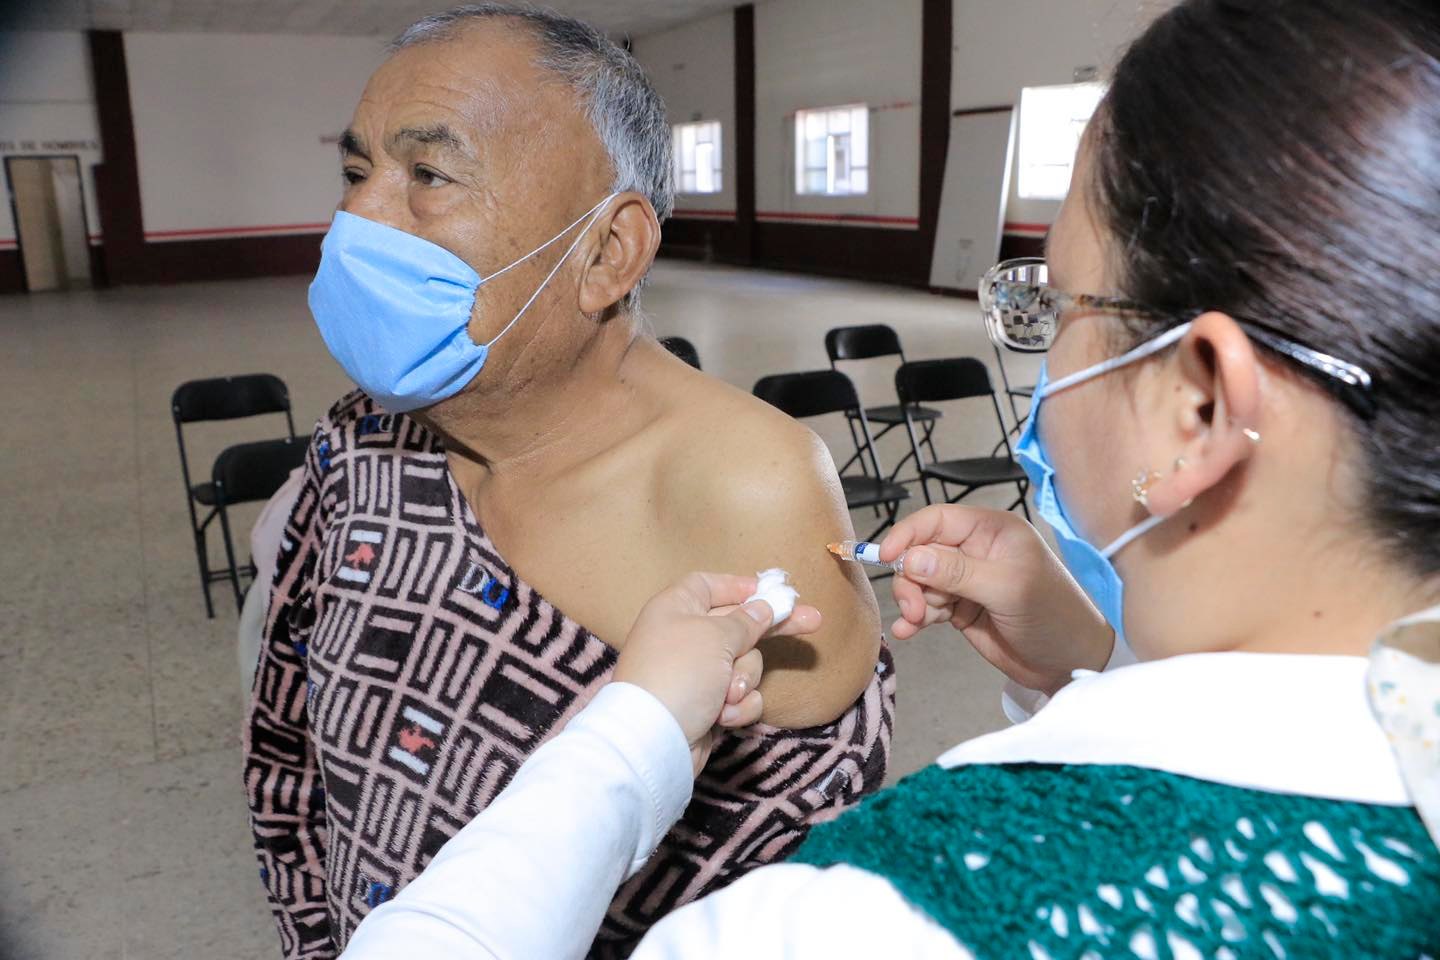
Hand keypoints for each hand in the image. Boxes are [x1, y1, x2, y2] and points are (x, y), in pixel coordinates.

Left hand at [613, 572, 821, 774]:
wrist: (655, 740)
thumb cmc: (682, 673)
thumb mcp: (716, 636)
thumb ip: (745, 620)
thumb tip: (761, 607)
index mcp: (677, 608)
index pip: (710, 585)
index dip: (740, 587)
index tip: (772, 592)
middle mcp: (685, 637)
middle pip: (737, 625)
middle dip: (769, 631)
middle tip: (814, 621)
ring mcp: (697, 674)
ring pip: (744, 664)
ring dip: (744, 679)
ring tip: (728, 694)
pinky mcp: (707, 706)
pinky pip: (739, 696)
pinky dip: (737, 706)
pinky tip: (724, 716)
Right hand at [879, 505, 1112, 695]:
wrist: (1070, 663)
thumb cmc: (1053, 616)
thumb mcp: (1006, 589)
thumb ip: (957, 572)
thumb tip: (910, 558)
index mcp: (992, 531)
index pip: (937, 520)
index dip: (908, 535)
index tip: (886, 557)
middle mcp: (977, 551)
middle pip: (922, 553)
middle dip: (911, 579)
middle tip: (912, 607)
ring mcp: (968, 581)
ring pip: (920, 582)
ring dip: (912, 602)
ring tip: (916, 623)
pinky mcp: (962, 608)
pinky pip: (927, 606)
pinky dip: (915, 618)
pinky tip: (907, 631)